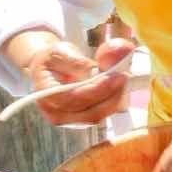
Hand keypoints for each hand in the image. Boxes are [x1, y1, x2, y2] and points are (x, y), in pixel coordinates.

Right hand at [18, 36, 134, 125]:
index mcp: (46, 95)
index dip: (98, 89)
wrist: (47, 71)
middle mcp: (56, 114)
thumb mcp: (58, 51)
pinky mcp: (81, 120)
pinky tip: (118, 87)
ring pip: (98, 115)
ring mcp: (69, 120)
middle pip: (90, 112)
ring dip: (114, 99)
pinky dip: (112, 102)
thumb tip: (92, 69)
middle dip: (111, 95)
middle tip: (125, 76)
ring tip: (123, 79)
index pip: (75, 98)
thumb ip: (74, 60)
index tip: (116, 76)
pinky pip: (100, 114)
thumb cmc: (51, 60)